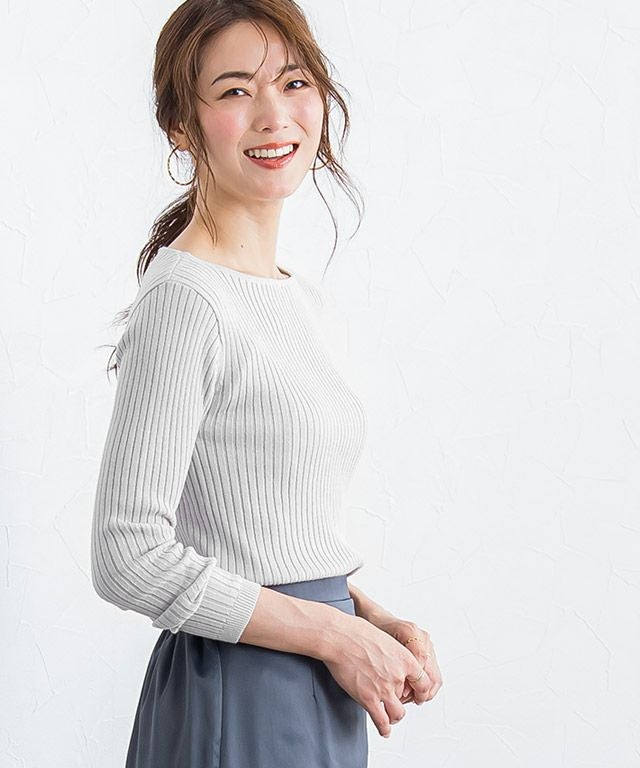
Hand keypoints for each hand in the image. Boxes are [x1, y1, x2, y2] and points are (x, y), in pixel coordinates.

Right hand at [321, 614, 426, 738]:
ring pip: (398, 714)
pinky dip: (384, 729)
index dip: (421, 692)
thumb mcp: (385, 638)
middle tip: (394, 701)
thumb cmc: (357, 632)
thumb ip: (393, 653)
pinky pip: (381, 721)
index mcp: (405, 659)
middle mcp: (398, 676)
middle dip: (401, 700)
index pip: (424, 682)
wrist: (340, 637)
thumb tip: (390, 659)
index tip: (417, 695)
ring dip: (395, 717)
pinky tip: (384, 731)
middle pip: (407, 698)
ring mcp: (384, 689)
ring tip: (391, 717)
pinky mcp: (368, 699)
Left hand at [373, 616, 441, 704]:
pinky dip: (425, 686)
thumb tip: (401, 690)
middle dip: (420, 691)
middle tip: (405, 701)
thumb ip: (389, 663)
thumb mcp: (376, 643)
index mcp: (409, 631)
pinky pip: (433, 674)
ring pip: (435, 675)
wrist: (378, 619)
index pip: (421, 660)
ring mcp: (427, 644)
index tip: (403, 695)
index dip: (413, 681)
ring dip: (424, 692)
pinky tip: (412, 692)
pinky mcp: (428, 651)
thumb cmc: (374, 630)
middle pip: (431, 671)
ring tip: (409, 698)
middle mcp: (421, 636)